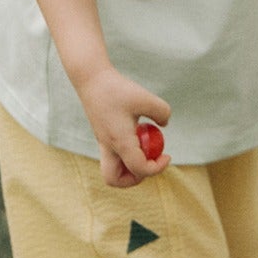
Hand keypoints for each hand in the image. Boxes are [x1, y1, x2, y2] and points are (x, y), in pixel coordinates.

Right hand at [80, 64, 170, 186]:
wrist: (90, 78)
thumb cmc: (116, 88)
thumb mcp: (145, 97)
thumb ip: (162, 111)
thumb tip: (164, 125)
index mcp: (120, 142)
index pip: (139, 169)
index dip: (157, 168)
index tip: (167, 155)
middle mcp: (109, 147)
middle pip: (115, 179)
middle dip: (135, 177)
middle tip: (149, 161)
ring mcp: (103, 143)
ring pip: (112, 171)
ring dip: (129, 168)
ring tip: (143, 149)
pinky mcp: (103, 136)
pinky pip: (114, 156)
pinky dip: (127, 153)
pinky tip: (136, 133)